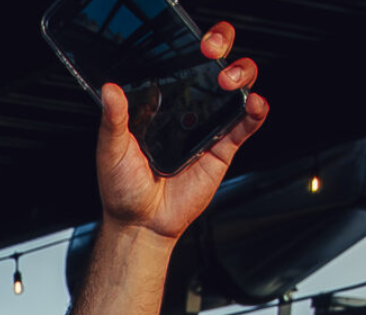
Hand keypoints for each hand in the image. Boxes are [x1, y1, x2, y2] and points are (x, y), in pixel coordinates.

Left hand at [96, 23, 266, 242]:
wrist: (140, 223)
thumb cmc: (123, 189)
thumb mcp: (112, 151)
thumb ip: (113, 120)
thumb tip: (109, 90)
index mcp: (162, 103)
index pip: (183, 62)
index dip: (195, 43)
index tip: (195, 40)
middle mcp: (188, 109)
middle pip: (216, 65)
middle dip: (222, 46)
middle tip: (212, 50)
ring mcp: (208, 126)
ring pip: (237, 87)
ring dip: (240, 74)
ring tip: (227, 82)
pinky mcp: (222, 148)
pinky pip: (247, 123)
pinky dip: (256, 110)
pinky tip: (254, 103)